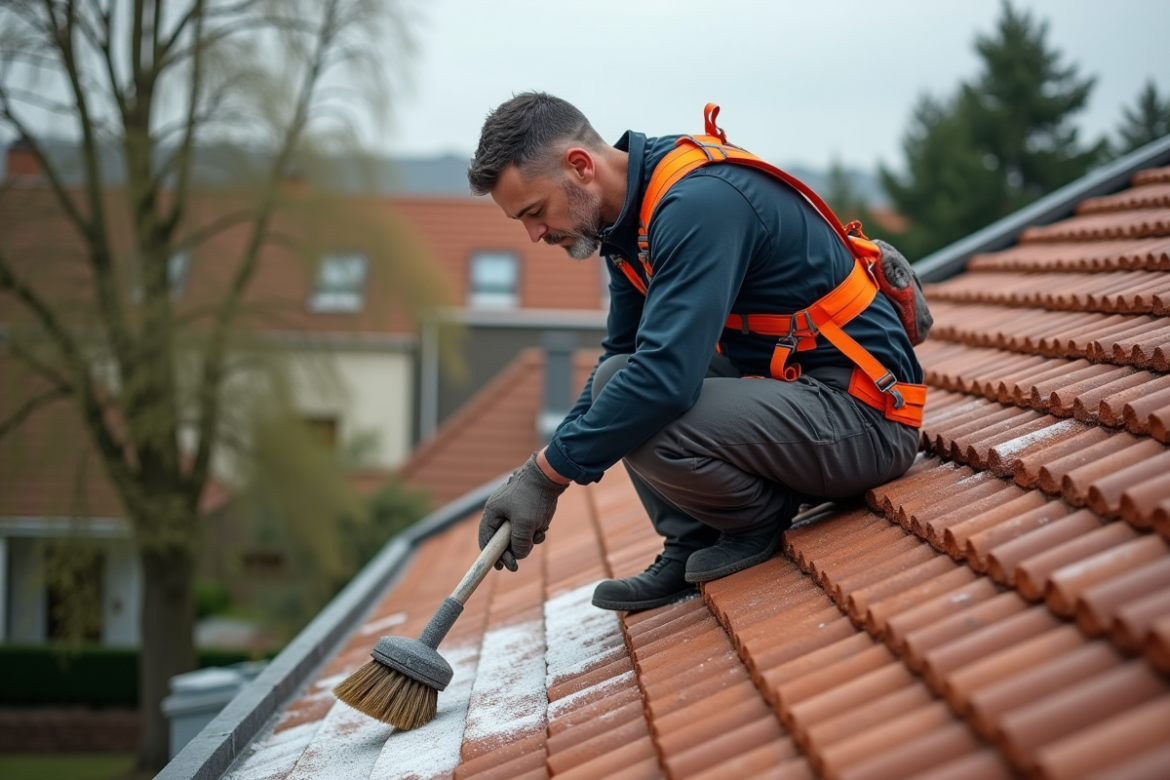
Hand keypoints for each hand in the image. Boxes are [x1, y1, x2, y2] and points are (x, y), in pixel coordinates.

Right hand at [479, 454, 568, 570]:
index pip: (486, 539)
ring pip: (518, 537)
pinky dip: (535, 533)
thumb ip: (519, 543)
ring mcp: (515, 513)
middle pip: (502, 541)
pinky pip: (529, 530)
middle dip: (512, 551)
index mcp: (493, 512)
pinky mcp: (528, 512)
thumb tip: (518, 555)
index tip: (499, 567)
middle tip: (516, 566)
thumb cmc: (533, 497)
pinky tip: (542, 528)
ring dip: (528, 541)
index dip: (490, 555)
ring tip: (537, 534)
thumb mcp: (525, 524)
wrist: (550, 476)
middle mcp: (502, 513)